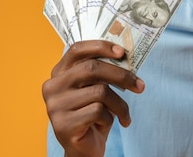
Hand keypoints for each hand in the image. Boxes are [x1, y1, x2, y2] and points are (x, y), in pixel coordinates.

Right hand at [42, 40, 144, 156]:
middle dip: (122, 76)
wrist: (83, 148)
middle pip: (93, 68)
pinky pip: (98, 111)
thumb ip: (102, 72)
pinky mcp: (63, 124)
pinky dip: (110, 118)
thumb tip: (125, 56)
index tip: (123, 52)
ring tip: (124, 114)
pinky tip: (106, 125)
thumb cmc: (92, 114)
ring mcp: (56, 105)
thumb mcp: (96, 89)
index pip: (77, 49)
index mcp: (59, 72)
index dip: (101, 47)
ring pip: (100, 91)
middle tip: (140, 85)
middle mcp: (53, 86)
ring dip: (119, 104)